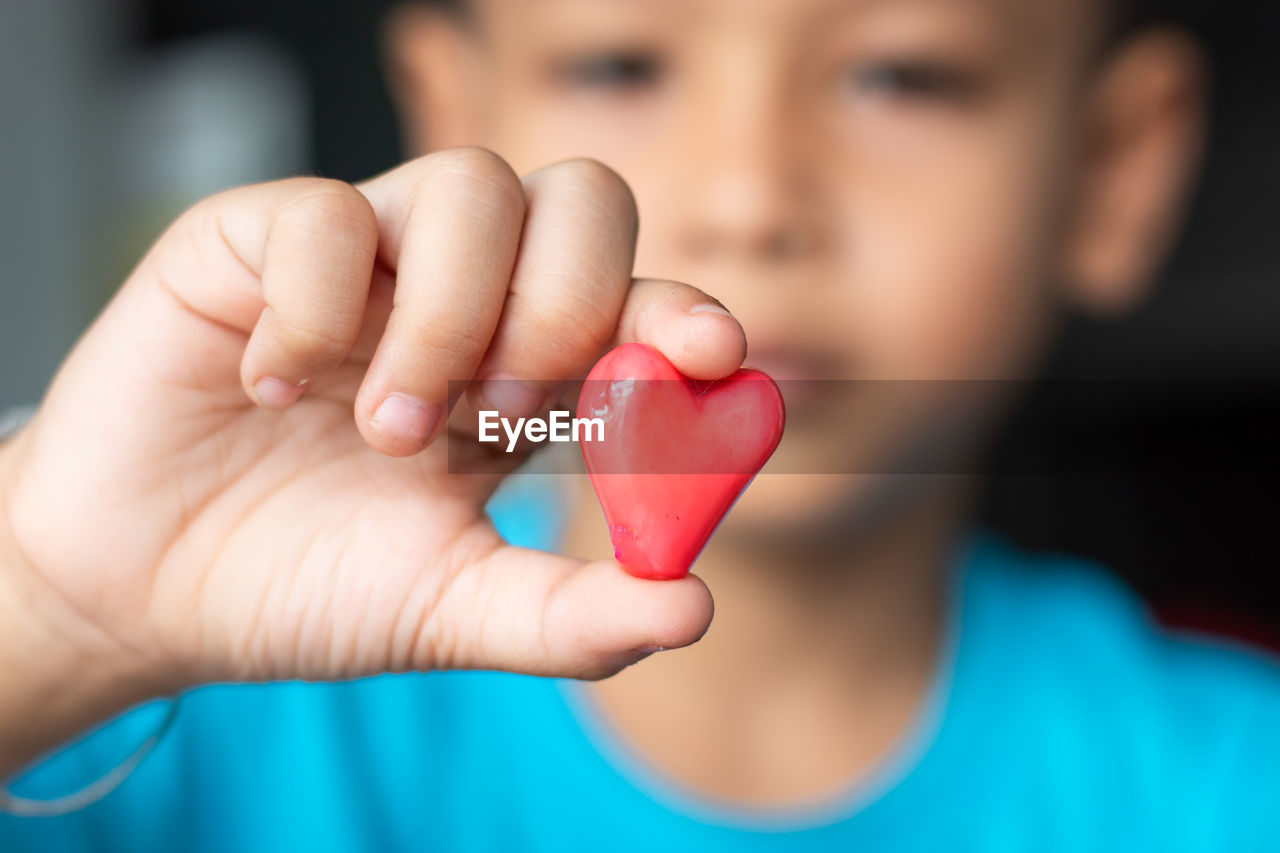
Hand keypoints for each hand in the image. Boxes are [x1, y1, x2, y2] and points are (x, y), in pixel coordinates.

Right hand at [0, 150, 744, 741]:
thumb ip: (571, 616)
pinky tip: (274, 385)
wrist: (146, 588)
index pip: (637, 300)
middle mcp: (464, 295)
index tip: (711, 354)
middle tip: (508, 411)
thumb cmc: (308, 583)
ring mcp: (367, 258)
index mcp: (528, 371)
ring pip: (468, 187)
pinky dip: (315, 306)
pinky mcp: (257, 239)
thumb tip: (693, 606)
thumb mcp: (452, 610)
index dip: (681, 311)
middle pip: (581, 199)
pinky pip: (324, 212)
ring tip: (383, 431)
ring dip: (446, 320)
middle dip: (568, 299)